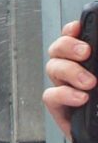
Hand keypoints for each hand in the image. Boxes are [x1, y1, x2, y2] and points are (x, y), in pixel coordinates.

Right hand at [44, 20, 97, 142]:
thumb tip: (97, 54)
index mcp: (92, 67)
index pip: (74, 41)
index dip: (71, 31)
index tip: (78, 27)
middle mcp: (78, 77)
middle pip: (57, 50)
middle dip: (66, 46)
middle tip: (85, 52)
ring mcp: (68, 95)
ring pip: (52, 69)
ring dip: (68, 70)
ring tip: (90, 83)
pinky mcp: (63, 115)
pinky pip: (50, 97)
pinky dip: (63, 93)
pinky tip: (81, 98)